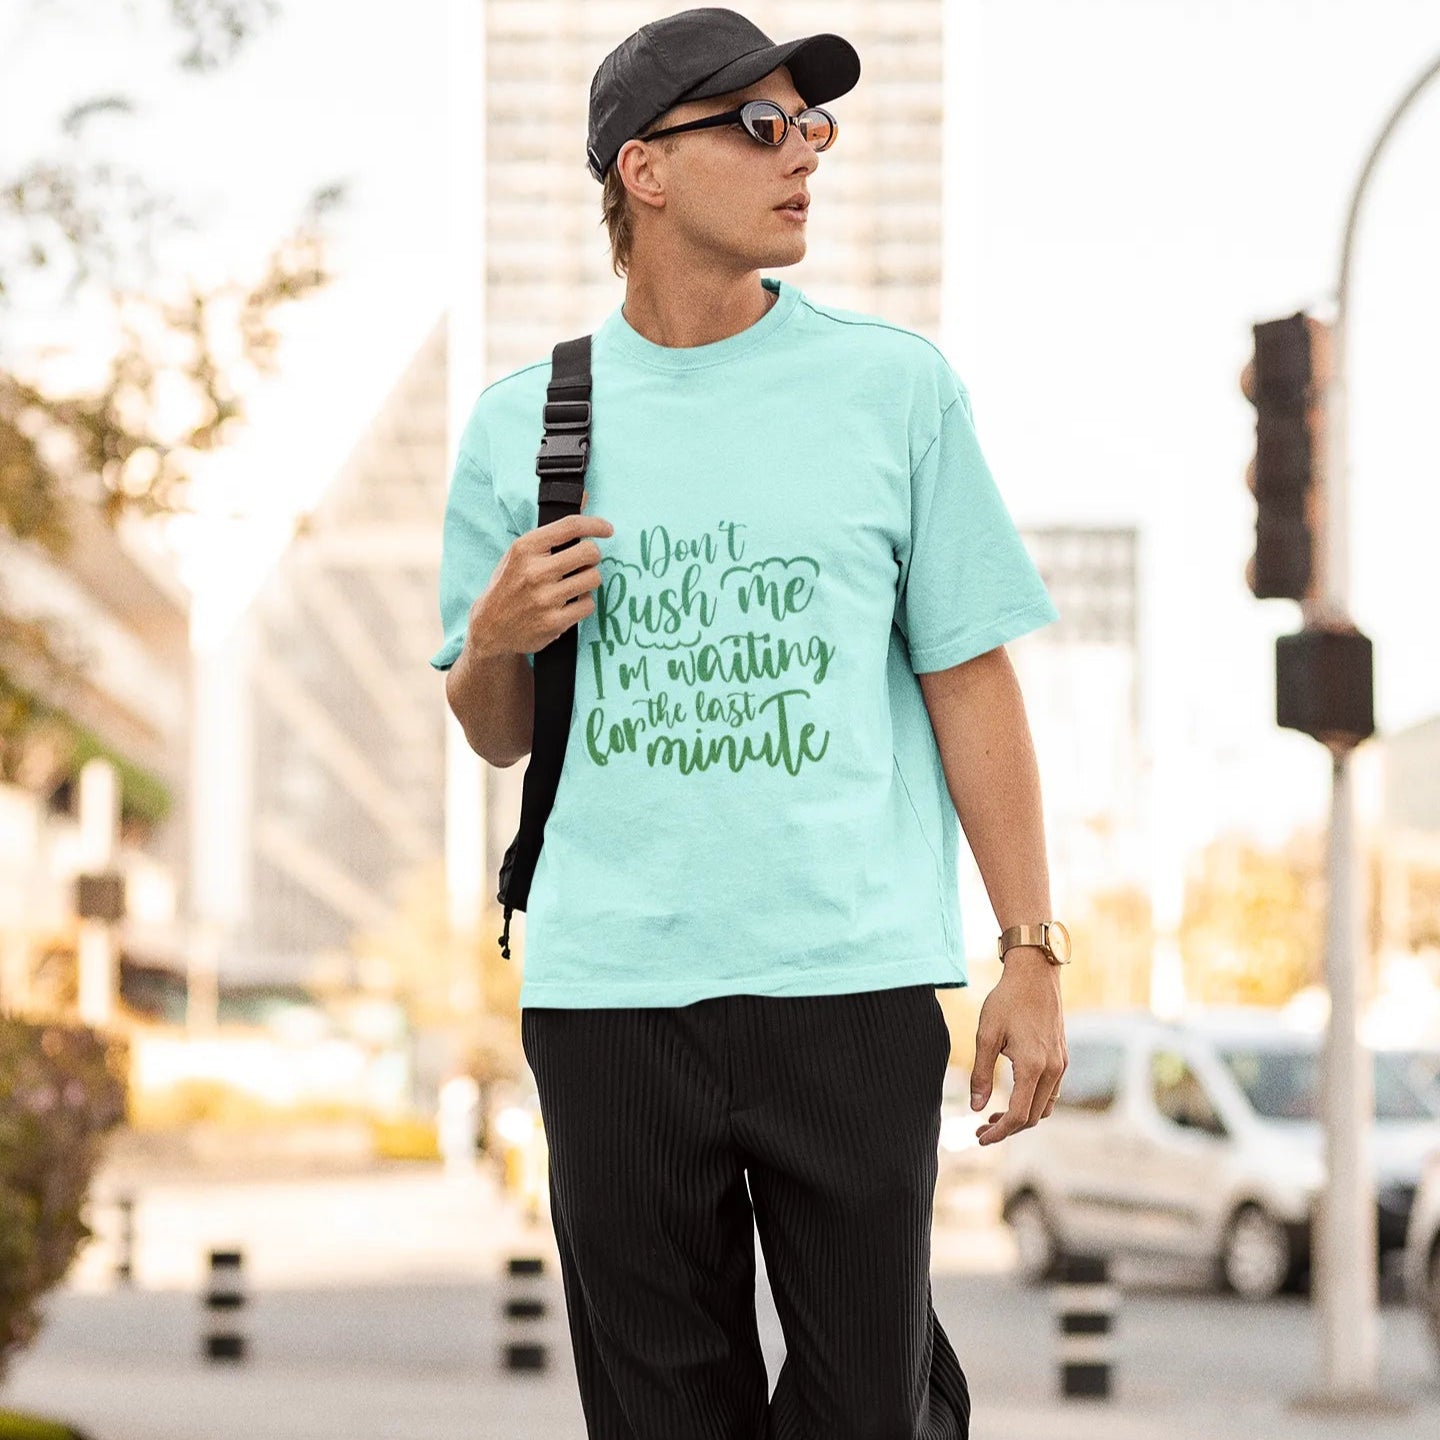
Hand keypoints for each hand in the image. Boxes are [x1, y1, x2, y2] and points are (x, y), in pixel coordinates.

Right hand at [469, 488, 613, 657]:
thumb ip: (553, 530)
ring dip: (588, 580)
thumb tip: (584, 497)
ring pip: (593, 579)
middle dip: (592, 556)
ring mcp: (545, 598)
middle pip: (589, 553)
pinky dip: (583, 603)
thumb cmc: (509, 584)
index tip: (607, 529)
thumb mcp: (520, 552)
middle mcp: (535, 572)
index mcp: (525, 548)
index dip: (595, 525)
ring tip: (574, 583)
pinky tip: (569, 603)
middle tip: (585, 561)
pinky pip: (588, 605)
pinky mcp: (554, 622)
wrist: (490, 627)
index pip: (571, 526)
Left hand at [970, 949, 1066, 1145]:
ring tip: (994, 1114)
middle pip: (1034, 1116)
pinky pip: (1051, 1091)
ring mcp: (1061, 1064)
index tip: (980, 1138)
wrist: (1035, 973)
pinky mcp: (1063, 1057)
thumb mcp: (986, 1035)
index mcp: (1033, 1066)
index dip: (1000, 1132)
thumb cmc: (1006, 1000)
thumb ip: (981, 1074)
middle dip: (1008, 1127)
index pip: (1020, 1115)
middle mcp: (1053, 1069)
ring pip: (1045, 1106)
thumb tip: (975, 1108)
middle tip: (981, 1128)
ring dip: (1022, 1116)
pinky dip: (1033, 1100)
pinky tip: (1013, 1094)